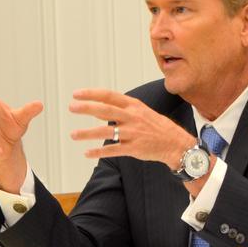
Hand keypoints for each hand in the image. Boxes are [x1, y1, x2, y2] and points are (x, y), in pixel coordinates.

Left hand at [67, 88, 194, 168]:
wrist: (176, 143)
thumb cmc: (155, 125)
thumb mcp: (141, 111)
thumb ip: (121, 108)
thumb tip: (98, 107)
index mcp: (133, 105)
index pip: (109, 96)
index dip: (92, 94)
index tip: (76, 93)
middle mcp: (132, 117)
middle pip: (105, 111)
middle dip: (87, 108)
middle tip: (71, 107)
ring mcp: (133, 133)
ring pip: (106, 132)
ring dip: (87, 133)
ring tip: (73, 134)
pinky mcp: (134, 149)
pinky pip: (113, 150)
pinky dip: (99, 152)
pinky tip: (87, 153)